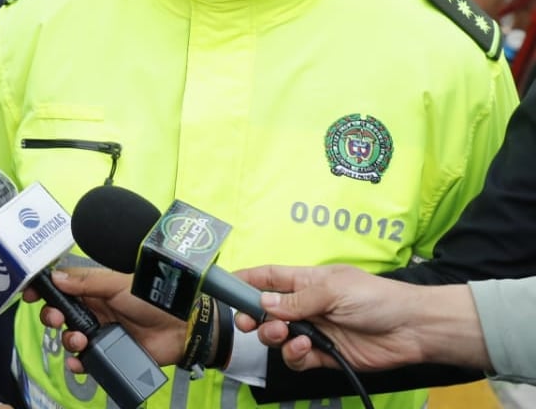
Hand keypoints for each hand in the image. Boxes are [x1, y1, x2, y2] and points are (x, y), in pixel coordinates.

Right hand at [21, 268, 185, 370]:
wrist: (181, 328)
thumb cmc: (154, 299)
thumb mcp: (118, 283)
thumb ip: (87, 281)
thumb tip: (56, 277)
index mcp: (95, 289)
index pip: (63, 287)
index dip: (45, 290)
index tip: (30, 293)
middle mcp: (95, 310)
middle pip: (61, 314)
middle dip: (53, 316)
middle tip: (56, 318)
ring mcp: (101, 333)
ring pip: (70, 338)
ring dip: (68, 340)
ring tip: (80, 340)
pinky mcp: (109, 354)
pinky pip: (86, 361)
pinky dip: (78, 363)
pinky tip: (79, 361)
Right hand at [233, 264, 447, 371]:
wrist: (412, 330)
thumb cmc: (377, 298)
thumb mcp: (333, 289)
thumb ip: (296, 299)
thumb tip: (264, 304)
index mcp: (306, 281)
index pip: (268, 278)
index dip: (246, 280)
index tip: (223, 286)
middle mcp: (306, 305)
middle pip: (265, 311)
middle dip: (251, 317)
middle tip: (247, 324)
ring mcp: (314, 330)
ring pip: (277, 337)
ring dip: (273, 337)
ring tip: (284, 335)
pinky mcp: (324, 354)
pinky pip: (296, 358)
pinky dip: (294, 355)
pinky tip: (303, 349)